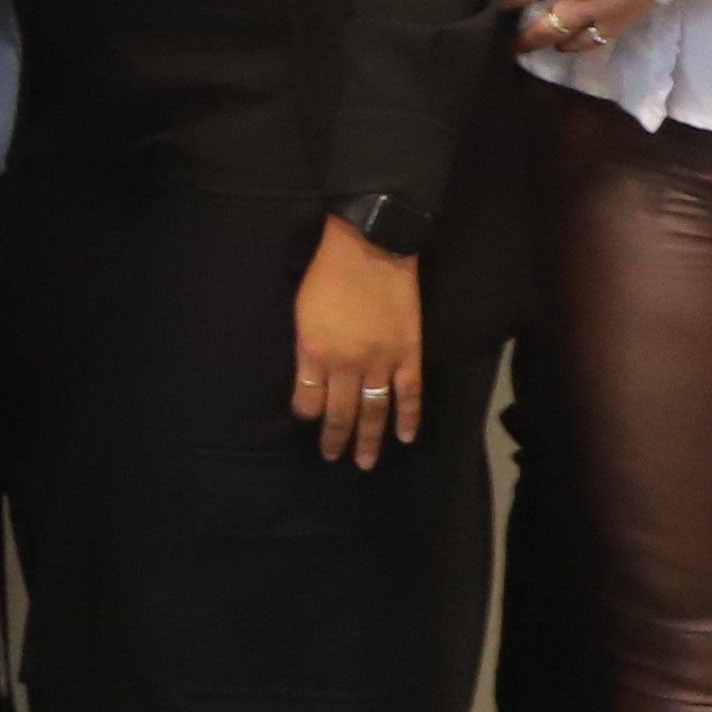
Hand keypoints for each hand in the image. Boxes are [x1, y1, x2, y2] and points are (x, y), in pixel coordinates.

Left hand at [289, 220, 425, 468]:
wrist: (371, 248)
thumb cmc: (327, 274)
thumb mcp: (301, 312)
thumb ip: (306, 348)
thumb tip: (308, 375)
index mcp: (313, 352)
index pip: (306, 399)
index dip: (306, 414)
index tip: (307, 421)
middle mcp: (345, 364)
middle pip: (339, 412)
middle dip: (335, 439)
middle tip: (333, 458)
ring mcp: (380, 361)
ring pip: (374, 410)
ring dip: (369, 439)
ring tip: (365, 462)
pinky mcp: (408, 353)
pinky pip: (410, 394)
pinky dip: (409, 418)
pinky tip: (406, 437)